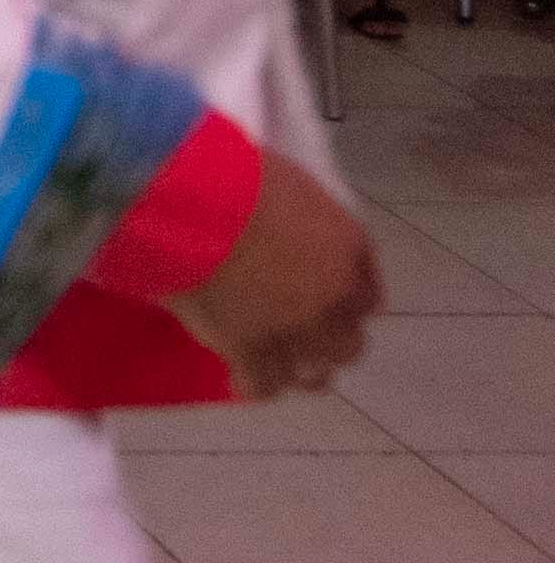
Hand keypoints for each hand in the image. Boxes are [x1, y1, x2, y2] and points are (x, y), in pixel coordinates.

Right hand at [174, 155, 381, 399]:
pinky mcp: (247, 350)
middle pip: (349, 341)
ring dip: (301, 371)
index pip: (368, 292)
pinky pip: (261, 385)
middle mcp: (331, 298)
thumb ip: (304, 214)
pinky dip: (253, 384)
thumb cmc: (237, 177)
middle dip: (331, 341)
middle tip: (304, 334)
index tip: (339, 305)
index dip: (353, 303)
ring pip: (314, 373)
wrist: (194, 206)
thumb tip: (289, 226)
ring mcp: (293, 330)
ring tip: (279, 367)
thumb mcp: (290, 183)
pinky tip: (239, 380)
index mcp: (347, 251)